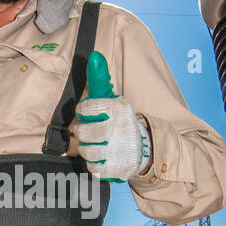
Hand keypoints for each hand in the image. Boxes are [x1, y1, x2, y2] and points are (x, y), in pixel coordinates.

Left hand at [70, 52, 151, 181]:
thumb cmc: (120, 120)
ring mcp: (120, 151)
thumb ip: (101, 80)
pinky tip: (101, 158)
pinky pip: (94, 169)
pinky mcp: (118, 169)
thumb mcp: (114, 100)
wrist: (143, 148)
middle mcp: (120, 129)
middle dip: (83, 132)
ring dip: (87, 149)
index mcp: (119, 108)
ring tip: (94, 145)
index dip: (82, 111)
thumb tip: (94, 56)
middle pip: (84, 132)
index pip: (86, 108)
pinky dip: (94, 165)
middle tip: (88, 131)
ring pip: (87, 151)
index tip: (86, 113)